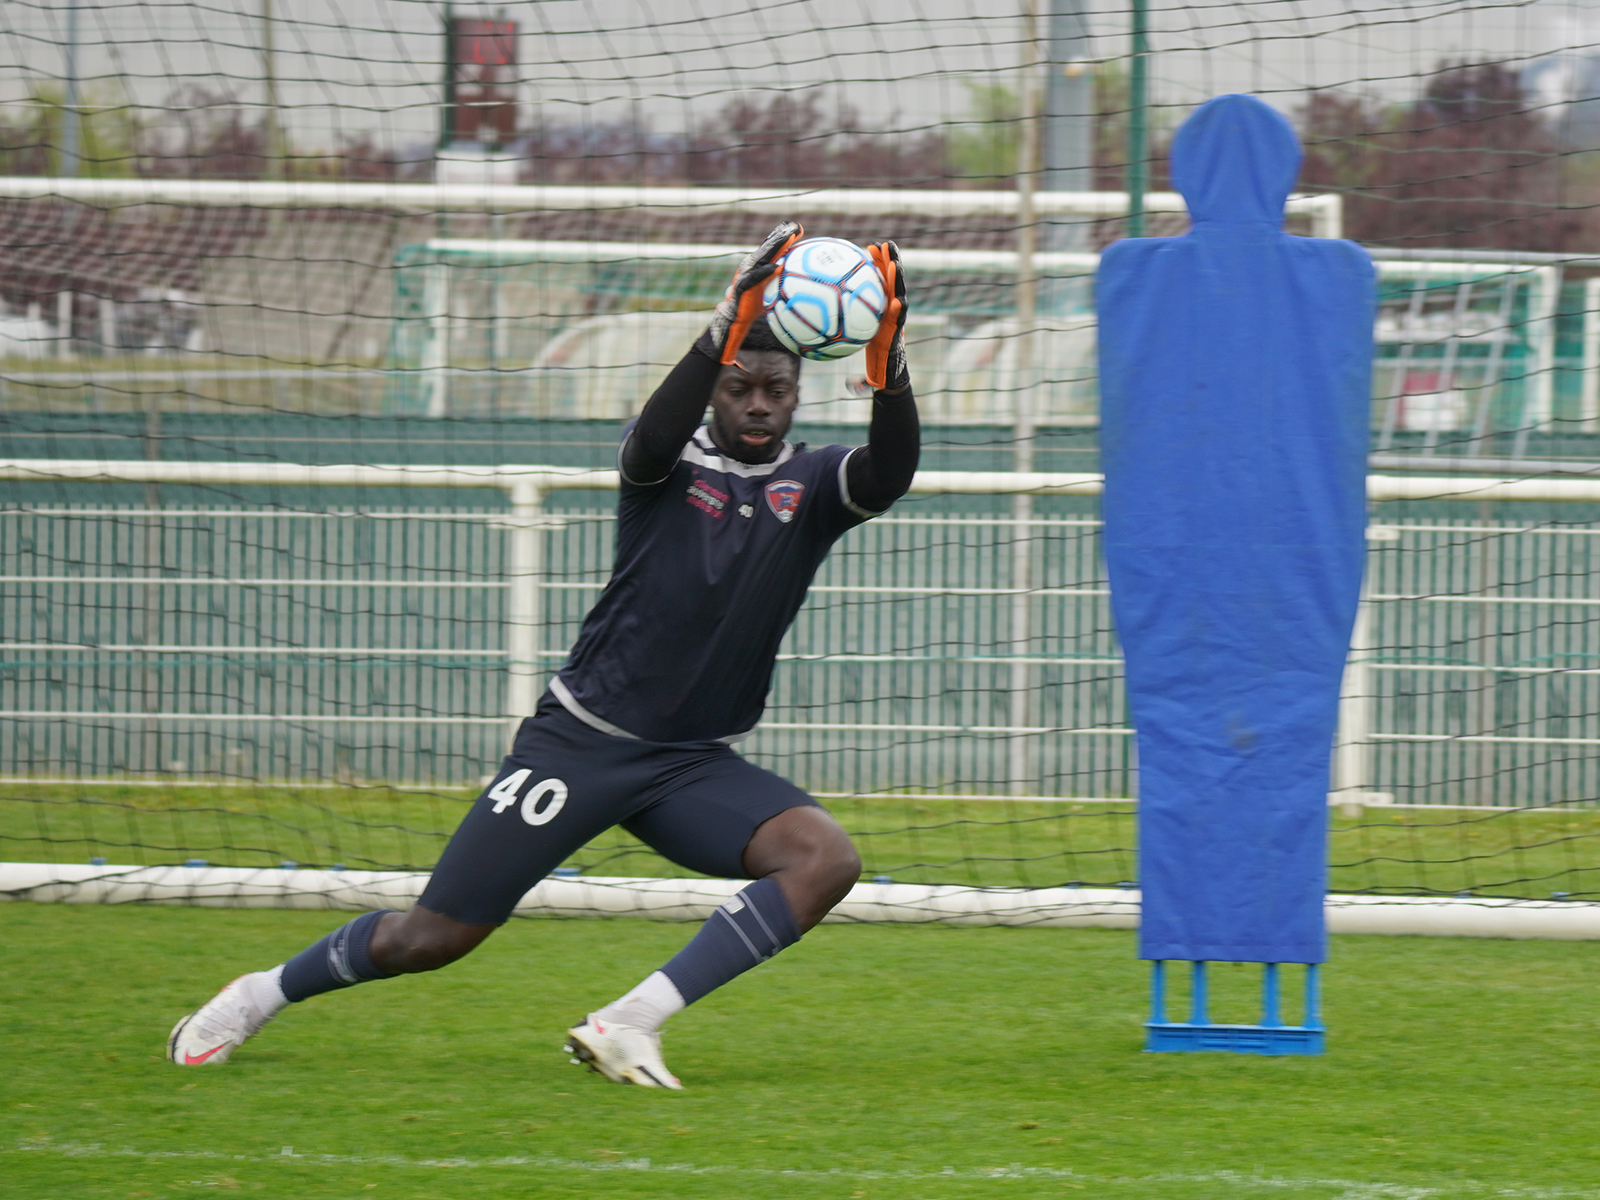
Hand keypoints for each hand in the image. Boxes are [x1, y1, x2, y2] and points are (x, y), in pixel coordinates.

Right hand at [697, 220, 803, 364]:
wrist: (735, 318)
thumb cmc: (755, 306)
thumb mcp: (771, 292)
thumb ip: (783, 283)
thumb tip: (804, 285)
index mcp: (759, 265)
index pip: (773, 248)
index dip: (784, 237)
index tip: (799, 228)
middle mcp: (752, 265)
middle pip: (768, 247)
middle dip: (781, 235)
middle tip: (795, 226)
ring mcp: (746, 274)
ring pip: (762, 257)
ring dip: (775, 247)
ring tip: (788, 238)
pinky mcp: (743, 285)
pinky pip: (756, 277)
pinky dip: (766, 271)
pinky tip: (778, 266)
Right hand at [864, 240, 908, 392]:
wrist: (892, 365)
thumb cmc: (883, 371)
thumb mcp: (875, 377)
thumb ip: (865, 383)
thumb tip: (853, 389)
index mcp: (895, 331)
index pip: (899, 317)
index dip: (899, 309)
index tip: (897, 300)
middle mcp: (896, 315)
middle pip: (898, 290)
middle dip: (895, 272)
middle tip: (889, 254)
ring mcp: (892, 307)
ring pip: (890, 281)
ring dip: (886, 263)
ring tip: (878, 246)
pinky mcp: (885, 303)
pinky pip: (878, 282)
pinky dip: (874, 269)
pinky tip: (864, 255)